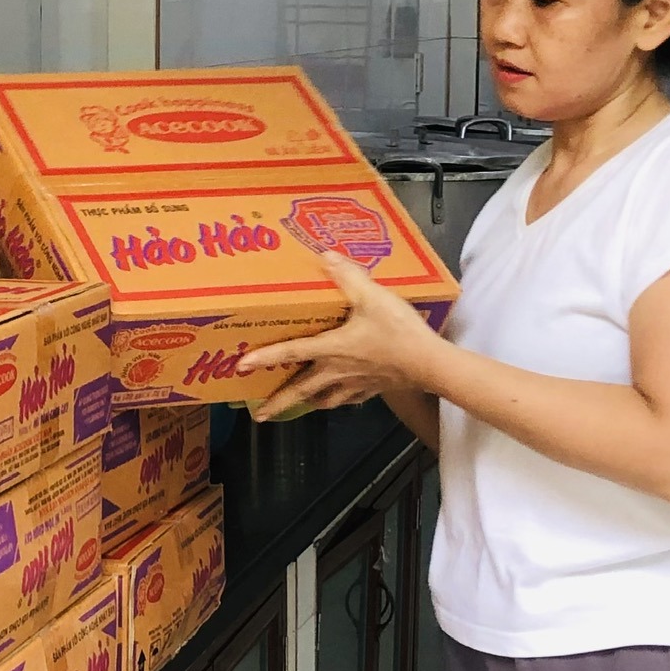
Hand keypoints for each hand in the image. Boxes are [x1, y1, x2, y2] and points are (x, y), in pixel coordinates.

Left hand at [238, 252, 447, 421]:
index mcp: (331, 348)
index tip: (241, 366)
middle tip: (260, 413)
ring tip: (296, 407)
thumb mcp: (372, 296)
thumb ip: (348, 276)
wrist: (429, 363)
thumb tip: (325, 257)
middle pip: (300, 389)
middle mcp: (336, 370)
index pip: (290, 352)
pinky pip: (348, 399)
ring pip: (323, 398)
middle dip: (279, 402)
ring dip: (306, 403)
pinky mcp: (372, 390)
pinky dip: (337, 401)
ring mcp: (354, 384)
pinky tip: (337, 399)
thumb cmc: (398, 331)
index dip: (264, 357)